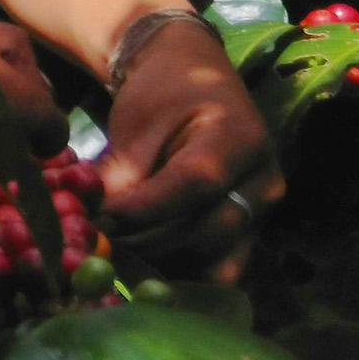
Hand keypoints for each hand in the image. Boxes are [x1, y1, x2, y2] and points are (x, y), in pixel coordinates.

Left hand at [95, 19, 277, 282]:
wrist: (194, 86)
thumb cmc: (163, 97)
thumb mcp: (137, 121)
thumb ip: (120, 170)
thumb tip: (96, 220)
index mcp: (240, 138)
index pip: (196, 183)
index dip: (145, 207)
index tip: (99, 214)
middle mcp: (263, 182)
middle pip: (206, 230)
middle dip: (143, 238)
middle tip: (96, 235)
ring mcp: (260, 215)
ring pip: (211, 260)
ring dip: (156, 260)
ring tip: (113, 243)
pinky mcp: (247, 238)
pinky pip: (215, 272)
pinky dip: (175, 272)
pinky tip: (138, 259)